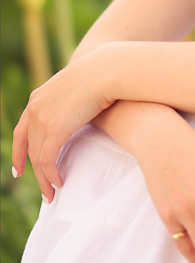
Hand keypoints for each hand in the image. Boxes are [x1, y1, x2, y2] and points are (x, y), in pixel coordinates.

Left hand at [12, 49, 114, 200]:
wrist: (108, 70)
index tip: (19, 169)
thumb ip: (71, 104)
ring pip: (37, 157)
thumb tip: (78, 115)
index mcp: (37, 98)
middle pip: (28, 148)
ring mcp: (43, 118)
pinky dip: (50, 174)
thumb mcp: (78, 90)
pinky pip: (47, 159)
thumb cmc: (102, 78)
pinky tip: (59, 182)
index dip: (18, 152)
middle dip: (33, 171)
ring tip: (52, 192)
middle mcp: (35, 108)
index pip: (21, 131)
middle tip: (44, 188)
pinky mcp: (55, 128)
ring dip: (44, 178)